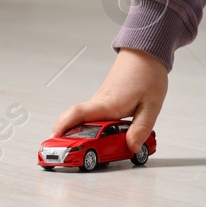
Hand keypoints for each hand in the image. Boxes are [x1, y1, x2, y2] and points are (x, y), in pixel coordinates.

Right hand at [51, 47, 168, 156]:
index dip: (64, 126)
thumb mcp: (151, 105)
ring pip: (81, 118)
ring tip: (79, 149)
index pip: (79, 114)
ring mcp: (99, 100)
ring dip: (75, 132)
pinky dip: (86, 127)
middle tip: (64, 153)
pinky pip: (89, 116)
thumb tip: (132, 147)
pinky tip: (94, 137)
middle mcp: (99, 102)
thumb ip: (141, 128)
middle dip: (65, 136)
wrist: (145, 53)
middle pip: (74, 119)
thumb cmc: (148, 74)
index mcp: (109, 103)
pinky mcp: (103, 100)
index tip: (54, 137)